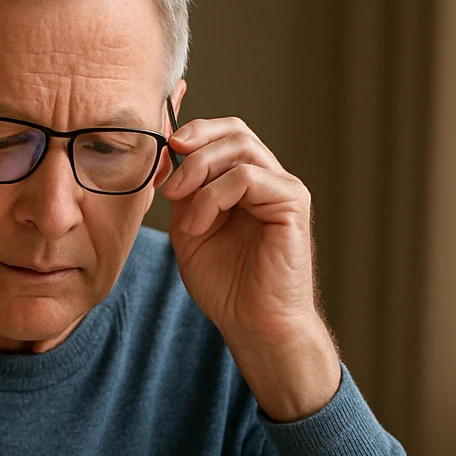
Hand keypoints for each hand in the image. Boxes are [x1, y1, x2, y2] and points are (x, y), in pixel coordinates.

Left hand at [163, 117, 340, 420]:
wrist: (253, 324)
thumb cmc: (227, 285)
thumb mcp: (190, 229)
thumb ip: (184, 193)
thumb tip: (168, 156)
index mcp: (247, 182)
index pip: (226, 133)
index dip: (195, 132)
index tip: (164, 149)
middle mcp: (269, 179)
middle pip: (235, 131)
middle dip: (195, 148)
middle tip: (170, 185)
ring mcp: (283, 189)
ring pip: (240, 149)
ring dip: (200, 174)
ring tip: (185, 213)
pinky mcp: (292, 204)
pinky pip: (249, 177)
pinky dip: (215, 196)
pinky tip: (200, 225)